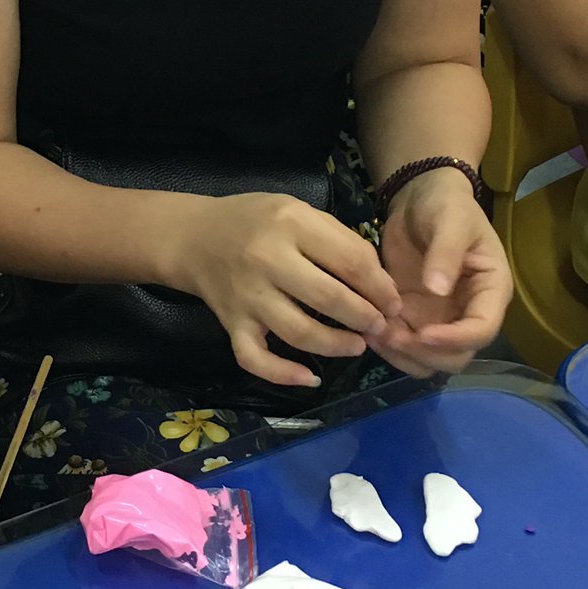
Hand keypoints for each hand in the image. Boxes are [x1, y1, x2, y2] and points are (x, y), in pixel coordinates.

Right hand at [170, 193, 408, 389]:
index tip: (394, 302)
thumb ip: (338, 239)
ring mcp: (247, 296)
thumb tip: (380, 282)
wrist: (193, 237)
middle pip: (328, 297)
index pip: (349, 261)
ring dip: (336, 345)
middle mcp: (267, 260)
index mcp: (290, 224)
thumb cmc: (255, 220)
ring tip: (357, 345)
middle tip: (380, 326)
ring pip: (299, 332)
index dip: (380, 287)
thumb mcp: (297, 209)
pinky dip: (283, 374)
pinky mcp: (231, 323)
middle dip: (365, 317)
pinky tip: (310, 378)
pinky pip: (255, 358)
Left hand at [376, 168, 510, 375]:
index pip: (482, 329)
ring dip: (402, 355)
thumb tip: (439, 289)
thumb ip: (446, 253)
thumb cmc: (446, 205)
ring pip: (427, 359)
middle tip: (391, 336)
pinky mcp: (412, 317)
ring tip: (374, 332)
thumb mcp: (451, 221)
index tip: (423, 334)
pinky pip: (403, 346)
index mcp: (490, 291)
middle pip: (456, 356)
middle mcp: (467, 313)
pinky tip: (365, 328)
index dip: (455, 339)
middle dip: (424, 353)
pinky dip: (386, 346)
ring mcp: (439, 319)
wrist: (419, 198)